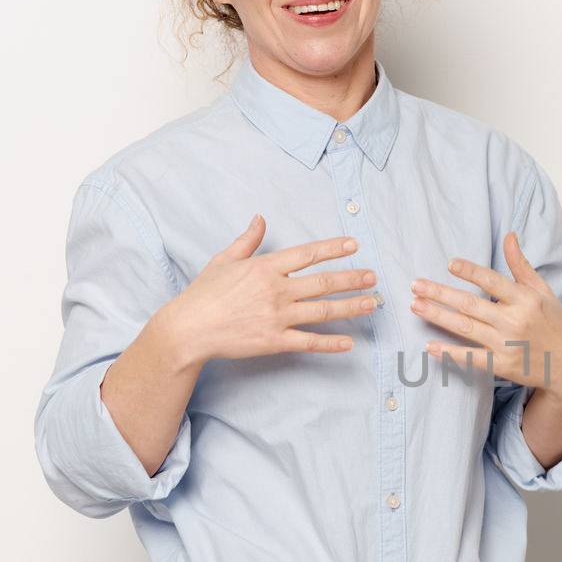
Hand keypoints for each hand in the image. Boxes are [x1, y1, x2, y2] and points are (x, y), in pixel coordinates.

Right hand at [157, 214, 377, 366]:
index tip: (354, 244)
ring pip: (323, 310)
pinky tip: (350, 343)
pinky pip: (309, 341)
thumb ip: (247, 240)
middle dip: (352, 278)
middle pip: (323, 282)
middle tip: (373, 277)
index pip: (307, 254)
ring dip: (350, 307)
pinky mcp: (275, 341)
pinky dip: (331, 343)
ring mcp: (277, 316)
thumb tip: (260, 218)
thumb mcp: (224, 260)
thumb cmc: (204, 294)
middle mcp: (276, 290)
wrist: (188, 329)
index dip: (333, 248)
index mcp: (265, 267)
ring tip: (371, 303)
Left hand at [410, 231, 561, 391]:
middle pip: (470, 304)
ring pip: (465, 328)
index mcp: (525, 299)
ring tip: (416, 306)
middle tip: (415, 285)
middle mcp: (514, 320)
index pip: (492, 281)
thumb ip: (521, 265)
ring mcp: (507, 344)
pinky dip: (450, 353)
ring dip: (438, 316)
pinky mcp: (502, 365)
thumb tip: (509, 235)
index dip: (470, 272)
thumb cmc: (555, 324)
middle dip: (440, 293)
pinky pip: (471, 358)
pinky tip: (430, 346)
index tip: (449, 264)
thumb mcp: (543, 291)